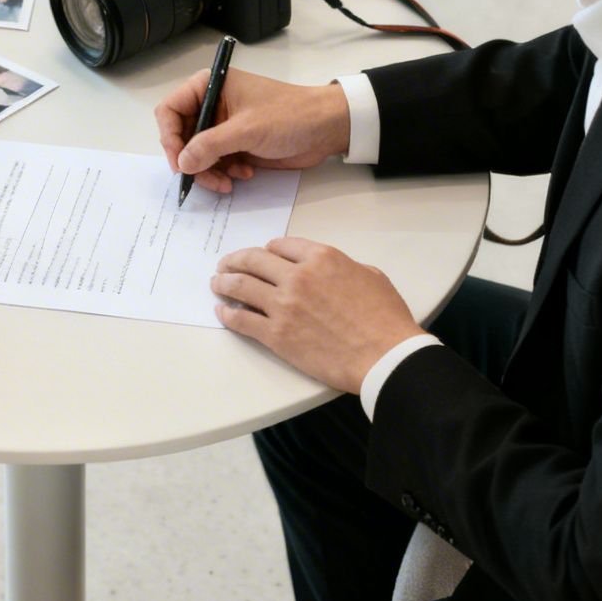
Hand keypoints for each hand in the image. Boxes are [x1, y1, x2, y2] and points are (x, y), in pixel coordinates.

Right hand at [155, 69, 350, 193]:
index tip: (180, 163)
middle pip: (181, 137)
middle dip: (192, 161)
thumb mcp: (246, 129)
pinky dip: (224, 173)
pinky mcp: (236, 144)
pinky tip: (244, 174)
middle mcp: (212, 104)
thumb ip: (209, 145)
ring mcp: (224, 126)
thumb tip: (182, 163)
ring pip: (197, 155)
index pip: (170, 110)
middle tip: (207, 179)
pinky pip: (215, 163)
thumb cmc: (289, 116)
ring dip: (209, 172)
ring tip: (228, 182)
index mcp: (210, 86)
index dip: (169, 138)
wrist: (327, 128)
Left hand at [212, 237, 425, 392]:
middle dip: (235, 261)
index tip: (261, 255)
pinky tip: (222, 311)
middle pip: (253, 260)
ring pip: (241, 287)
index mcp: (321, 257)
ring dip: (224, 283)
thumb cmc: (385, 318)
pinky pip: (242, 320)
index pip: (280, 245)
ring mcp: (283, 305)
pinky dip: (228, 314)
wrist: (384, 356)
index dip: (267, 250)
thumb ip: (343, 267)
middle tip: (225, 265)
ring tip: (216, 283)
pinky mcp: (276, 334)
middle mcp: (297, 276)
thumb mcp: (370, 275)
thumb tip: (330, 272)